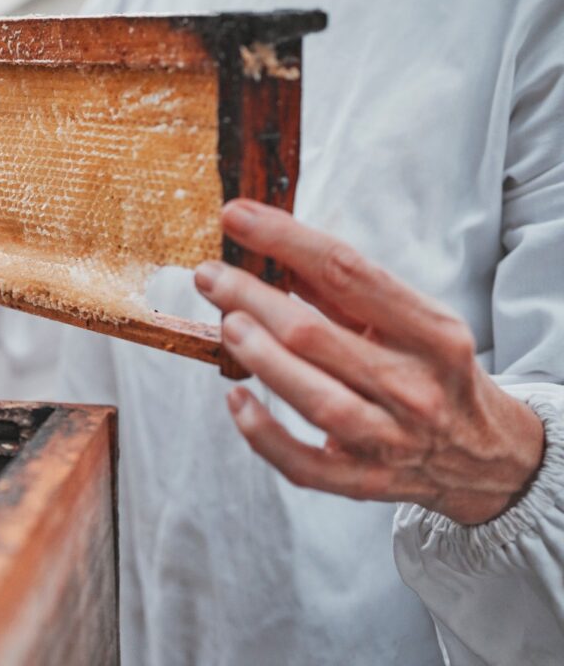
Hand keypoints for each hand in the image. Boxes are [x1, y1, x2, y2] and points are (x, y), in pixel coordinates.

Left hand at [194, 199, 545, 524]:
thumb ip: (343, 291)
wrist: (488, 457)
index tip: (237, 217)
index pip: (348, 272)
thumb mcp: (411, 322)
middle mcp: (414, 386)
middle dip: (252, 299)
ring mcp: (390, 439)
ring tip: (226, 324)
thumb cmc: (434, 373)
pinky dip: (264, 432)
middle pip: (315, 336)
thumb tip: (271, 252)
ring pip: (315, 399)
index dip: (285, 239)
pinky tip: (235, 398)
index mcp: (432, 333)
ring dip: (261, 358)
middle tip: (210, 275)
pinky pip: (303, 463)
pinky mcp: (364, 481)